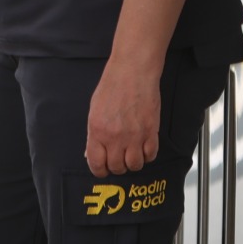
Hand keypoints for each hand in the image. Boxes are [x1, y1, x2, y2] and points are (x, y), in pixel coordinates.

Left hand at [85, 59, 161, 175]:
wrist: (132, 73)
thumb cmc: (111, 87)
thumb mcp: (94, 110)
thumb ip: (93, 133)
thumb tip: (91, 152)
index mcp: (97, 131)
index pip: (96, 163)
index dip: (99, 170)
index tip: (102, 170)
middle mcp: (115, 137)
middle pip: (116, 167)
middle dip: (116, 167)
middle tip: (117, 160)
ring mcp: (135, 136)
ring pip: (135, 165)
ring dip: (132, 163)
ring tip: (130, 154)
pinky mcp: (151, 132)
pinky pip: (151, 155)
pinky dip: (147, 156)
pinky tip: (143, 148)